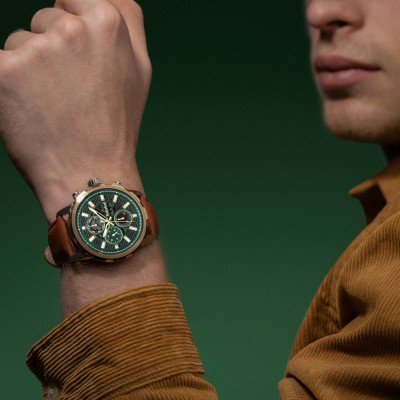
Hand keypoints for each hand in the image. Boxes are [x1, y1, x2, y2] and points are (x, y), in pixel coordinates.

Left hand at [0, 0, 151, 222]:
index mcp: (108, 22)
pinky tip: (29, 109)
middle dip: (53, 50)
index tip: (82, 67)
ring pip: (20, 43)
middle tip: (72, 94)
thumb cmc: (116, 124)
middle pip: (44, 21)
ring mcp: (36, 50)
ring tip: (54, 107)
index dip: (74, 34)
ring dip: (30, 70)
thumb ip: (128, 19)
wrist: (92, 174)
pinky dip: (9, 85)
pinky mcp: (3, 73)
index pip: (70, 2)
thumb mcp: (140, 69)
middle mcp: (72, 29)